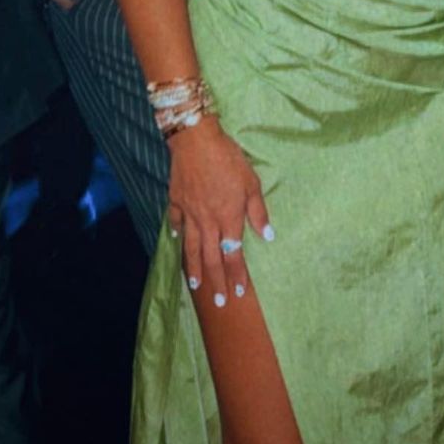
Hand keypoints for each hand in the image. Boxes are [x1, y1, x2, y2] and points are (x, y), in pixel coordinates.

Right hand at [167, 115, 273, 309]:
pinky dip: (175, 233)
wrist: (196, 141)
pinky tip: (176, 240)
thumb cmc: (228, 159)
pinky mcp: (176, 202)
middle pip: (211, 259)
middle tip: (219, 302)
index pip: (233, 255)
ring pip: (191, 249)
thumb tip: (268, 236)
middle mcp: (207, 222)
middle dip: (217, 282)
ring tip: (196, 287)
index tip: (240, 292)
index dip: (237, 274)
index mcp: (228, 218)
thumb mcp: (251, 182)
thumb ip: (258, 211)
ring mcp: (189, 214)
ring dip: (194, 270)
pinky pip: (175, 222)